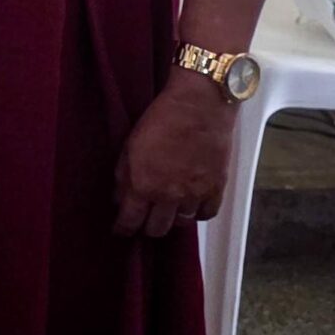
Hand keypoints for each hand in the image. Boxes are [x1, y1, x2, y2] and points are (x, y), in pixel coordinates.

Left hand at [114, 71, 235, 237]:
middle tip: (145, 218)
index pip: (130, 222)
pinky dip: (197, 212)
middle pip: (157, 229)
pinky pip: (205, 215)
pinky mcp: (215, 188)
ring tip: (169, 207)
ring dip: (173, 218)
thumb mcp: (130, 145)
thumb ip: (123, 176)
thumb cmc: (162, 118)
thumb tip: (119, 197)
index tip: (122, 229)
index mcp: (143, 185)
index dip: (123, 229)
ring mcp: (194, 194)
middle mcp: (168, 196)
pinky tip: (191, 204)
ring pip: (181, 224)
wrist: (199, 104)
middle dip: (147, 226)